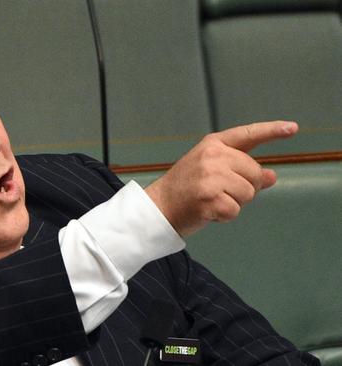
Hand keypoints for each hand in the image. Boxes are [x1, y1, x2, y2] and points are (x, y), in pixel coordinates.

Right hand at [144, 121, 298, 236]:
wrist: (158, 207)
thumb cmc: (185, 190)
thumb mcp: (212, 172)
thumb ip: (242, 171)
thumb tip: (272, 176)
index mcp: (213, 144)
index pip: (248, 135)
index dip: (272, 131)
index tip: (293, 128)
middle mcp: (213, 156)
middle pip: (254, 173)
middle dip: (245, 187)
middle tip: (218, 192)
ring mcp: (210, 176)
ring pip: (248, 193)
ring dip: (235, 203)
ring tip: (211, 201)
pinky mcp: (209, 197)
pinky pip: (235, 210)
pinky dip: (225, 216)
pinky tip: (207, 211)